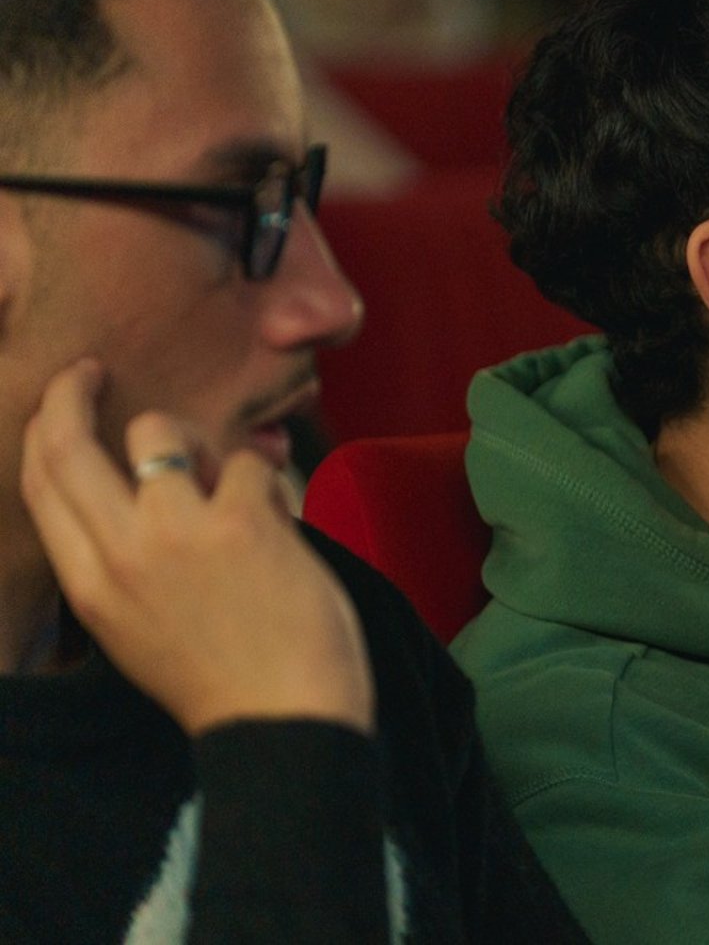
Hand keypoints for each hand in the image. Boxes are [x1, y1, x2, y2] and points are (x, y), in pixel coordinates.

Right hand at [19, 359, 373, 736]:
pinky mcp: (241, 523)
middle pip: (69, 444)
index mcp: (89, 585)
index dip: (46, 429)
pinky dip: (270, 484)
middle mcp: (120, 553)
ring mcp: (177, 533)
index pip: (42, 482)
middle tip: (92, 371)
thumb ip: (120, 564)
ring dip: (199, 442)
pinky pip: (249, 462)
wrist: (285, 719)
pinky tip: (282, 526)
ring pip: (162, 432)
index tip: (62, 400)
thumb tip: (133, 494)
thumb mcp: (136, 630)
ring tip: (230, 488)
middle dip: (75, 393)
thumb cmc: (225, 679)